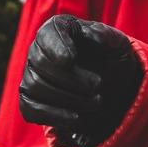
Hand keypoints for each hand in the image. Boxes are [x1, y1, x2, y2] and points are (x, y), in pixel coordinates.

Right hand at [18, 16, 142, 146]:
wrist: (112, 88)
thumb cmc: (111, 59)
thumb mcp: (117, 44)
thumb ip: (105, 35)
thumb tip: (89, 33)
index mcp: (58, 29)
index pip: (47, 34)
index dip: (55, 46)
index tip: (70, 59)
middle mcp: (38, 50)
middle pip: (40, 63)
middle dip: (70, 78)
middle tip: (97, 85)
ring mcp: (31, 75)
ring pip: (34, 86)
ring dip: (68, 98)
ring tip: (96, 102)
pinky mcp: (30, 100)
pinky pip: (29, 109)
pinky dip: (52, 115)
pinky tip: (75, 117)